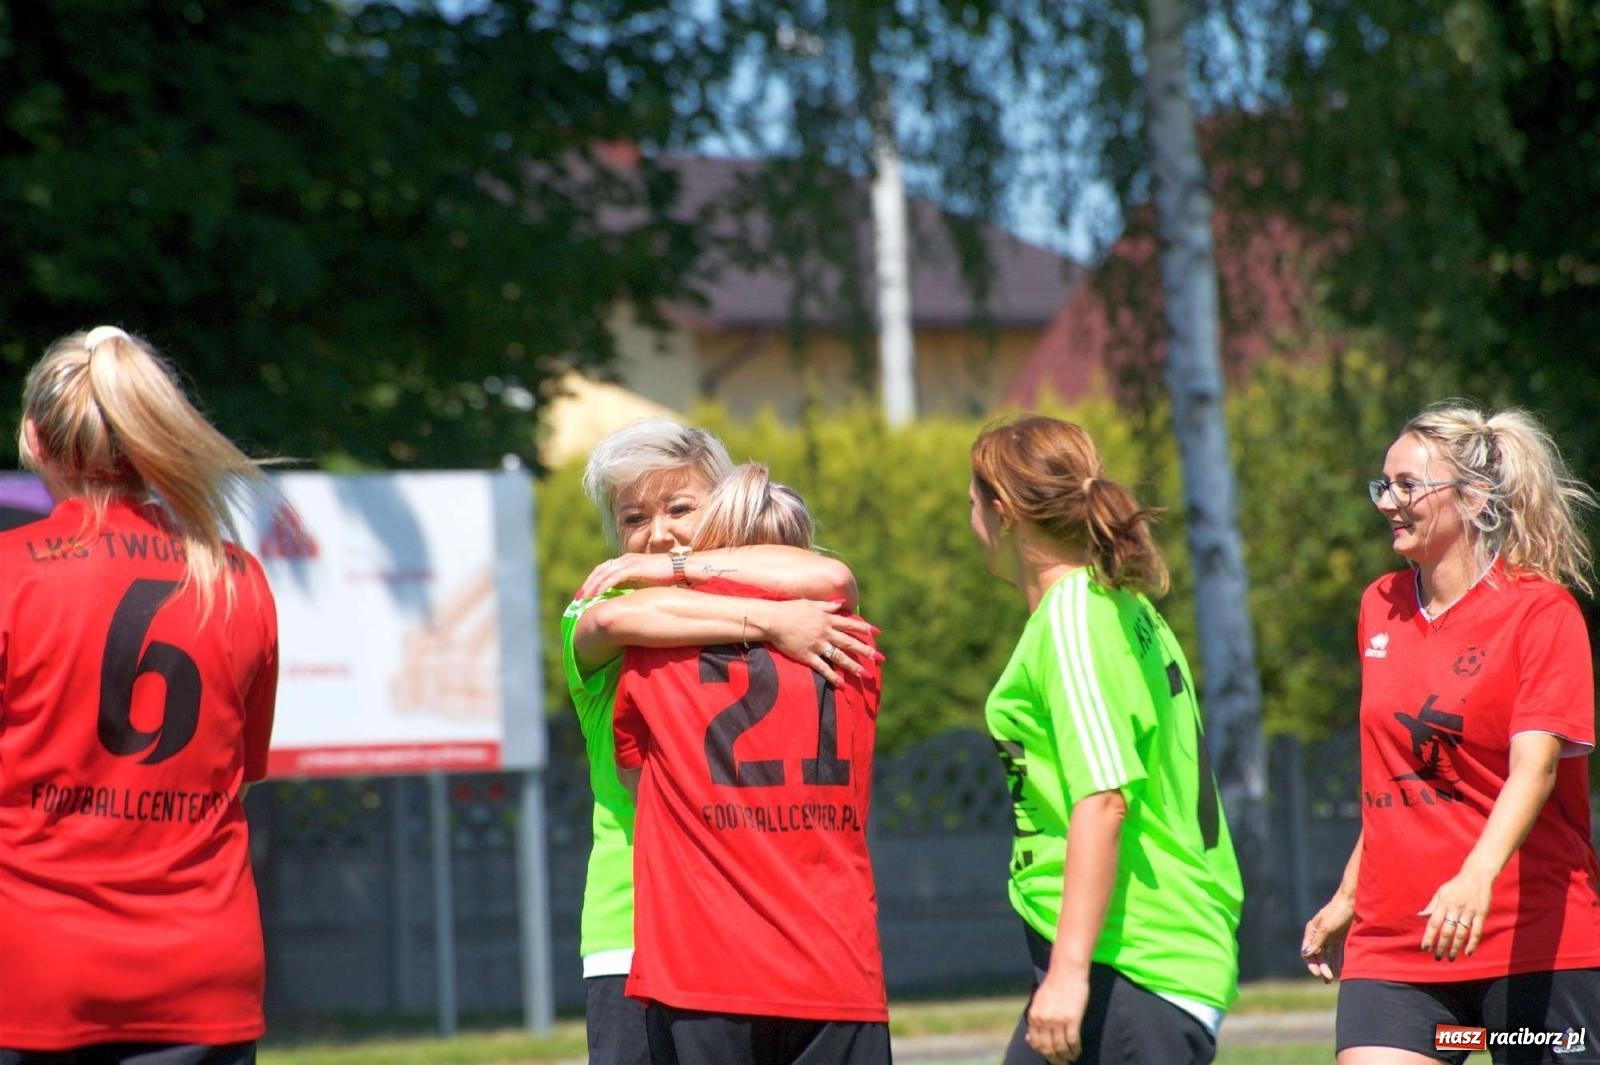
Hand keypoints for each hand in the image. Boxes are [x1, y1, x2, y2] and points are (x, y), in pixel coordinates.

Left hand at [578, 553, 670, 598]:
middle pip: (600, 570)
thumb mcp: (647, 581)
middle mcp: (626, 559)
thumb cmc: (668, 577)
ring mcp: (629, 562)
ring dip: (592, 586)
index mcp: (628, 561)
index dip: (594, 580)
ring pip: (604, 574)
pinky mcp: (634, 568)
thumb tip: (628, 599)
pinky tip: (597, 596)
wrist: (682, 569)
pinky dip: (603, 586)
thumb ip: (636, 586)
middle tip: (579, 598)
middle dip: (588, 584)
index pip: (605, 569)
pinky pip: (613, 578)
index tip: (586, 593)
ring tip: (584, 599)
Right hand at [764, 599, 879, 686]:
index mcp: (827, 619)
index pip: (850, 624)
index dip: (865, 628)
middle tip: (880, 658)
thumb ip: (827, 606)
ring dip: (854, 666)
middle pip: (849, 643)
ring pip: (839, 657)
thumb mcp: (811, 604)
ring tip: (866, 675)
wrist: (772, 620)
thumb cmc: (789, 609)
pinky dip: (832, 676)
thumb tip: (842, 603)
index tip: (878, 633)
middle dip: (866, 651)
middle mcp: (825, 632)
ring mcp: (817, 645)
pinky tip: (842, 683)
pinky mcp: (807, 656)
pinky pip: (822, 667)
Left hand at [1026, 966, 1089, 1063]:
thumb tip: (1029, 1039)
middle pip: (1048, 1048)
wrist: (1067, 970)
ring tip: (1071, 1058)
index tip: (1051, 1057)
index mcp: (1033, 1016)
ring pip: (1061, 1047)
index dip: (1044, 1053)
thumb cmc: (1054, 984)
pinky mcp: (1072, 1019)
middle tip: (1062, 1063)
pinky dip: (1075, 1049)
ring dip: (1067, 1056)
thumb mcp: (1038, 1002)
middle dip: (1055, 1059)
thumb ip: (1035, 1020)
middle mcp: (1043, 1020)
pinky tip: (1077, 1051)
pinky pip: (1072, 1041)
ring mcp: (1057, 1021)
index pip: (1036, 1043)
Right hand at [1300, 893, 1354, 982]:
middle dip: (1321, 967)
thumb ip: (1317, 942)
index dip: (1311, 964)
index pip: (1307, 952)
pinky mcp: (1339, 937)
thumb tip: (1306, 954)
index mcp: (1311, 931)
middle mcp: (1318, 934)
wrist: (1353, 902)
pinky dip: (1337, 961)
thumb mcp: (1327, 928)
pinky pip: (1336, 952)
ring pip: (1326, 955)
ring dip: (1328, 967)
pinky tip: (1340, 970)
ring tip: (1331, 979)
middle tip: (1328, 979)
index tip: (1318, 974)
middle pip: (1317, 955)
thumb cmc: (1338, 913)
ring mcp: (1328, 936)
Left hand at [1419, 866, 1492, 960]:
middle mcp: (1455, 908)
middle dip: (1441, 946)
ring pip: (1461, 934)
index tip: (1425, 948)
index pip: (1433, 923)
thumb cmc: (1456, 885)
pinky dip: (1472, 943)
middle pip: (1447, 931)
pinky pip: (1476, 931)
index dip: (1429, 936)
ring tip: (1450, 958)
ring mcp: (1468, 912)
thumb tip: (1420, 916)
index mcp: (1443, 903)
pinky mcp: (1481, 914)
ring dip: (1455, 948)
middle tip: (1437, 958)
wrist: (1476, 875)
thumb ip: (1432, 906)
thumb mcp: (1441, 892)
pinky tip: (1468, 953)